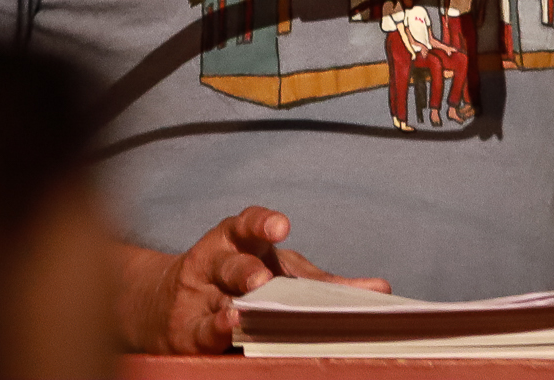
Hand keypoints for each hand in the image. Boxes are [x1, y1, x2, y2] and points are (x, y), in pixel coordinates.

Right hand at [118, 205, 389, 353]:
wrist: (173, 304)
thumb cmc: (241, 283)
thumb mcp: (281, 274)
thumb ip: (326, 283)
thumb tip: (381, 288)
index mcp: (242, 243)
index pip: (247, 225)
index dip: (262, 224)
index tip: (280, 227)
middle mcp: (216, 262)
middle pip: (231, 264)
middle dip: (246, 271)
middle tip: (261, 279)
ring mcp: (199, 296)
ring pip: (215, 298)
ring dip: (229, 307)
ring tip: (240, 314)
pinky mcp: (186, 329)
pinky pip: (200, 330)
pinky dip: (214, 330)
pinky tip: (226, 329)